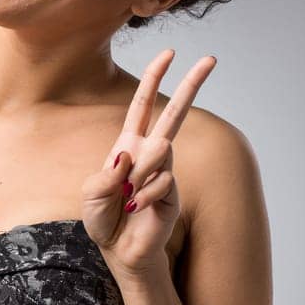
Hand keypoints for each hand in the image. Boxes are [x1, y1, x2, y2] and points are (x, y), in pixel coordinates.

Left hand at [81, 48, 215, 279]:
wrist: (120, 251)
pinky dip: (142, 197)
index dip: (154, 79)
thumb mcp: (92, 195)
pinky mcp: (173, 191)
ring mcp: (165, 171)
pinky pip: (160, 182)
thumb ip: (105, 176)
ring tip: (127, 199)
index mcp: (128, 146)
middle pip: (175, 113)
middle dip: (192, 84)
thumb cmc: (104, 220)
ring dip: (137, 175)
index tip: (169, 53)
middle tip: (212, 58)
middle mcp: (150, 154)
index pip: (143, 106)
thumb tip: (128, 157)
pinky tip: (136, 210)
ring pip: (160, 151)